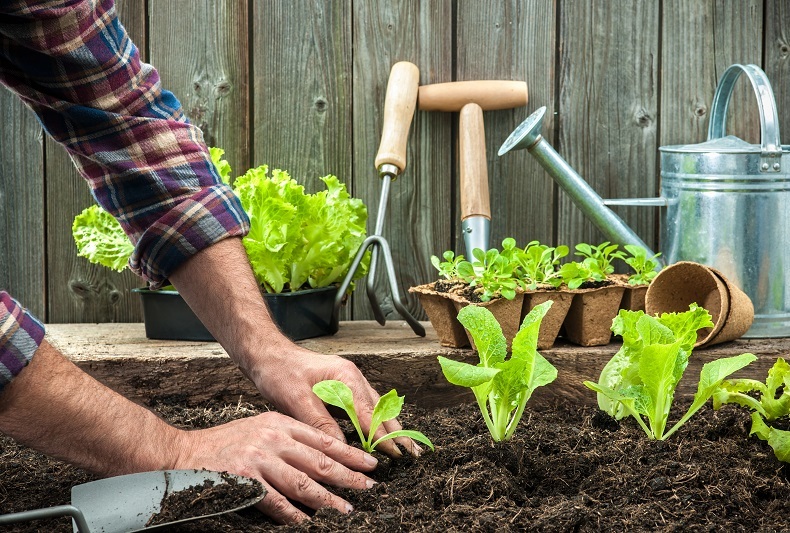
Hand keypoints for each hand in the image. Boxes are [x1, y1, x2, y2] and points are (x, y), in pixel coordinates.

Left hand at [167, 238, 419, 456]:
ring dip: (389, 427)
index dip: (383, 436)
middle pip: (380, 409)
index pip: (370, 414)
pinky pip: (365, 406)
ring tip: (404, 447)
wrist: (267, 354)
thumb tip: (340, 447)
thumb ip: (320, 423)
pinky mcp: (342, 388)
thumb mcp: (296, 399)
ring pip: (376, 408)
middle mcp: (352, 378)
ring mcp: (349, 382)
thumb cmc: (279, 372)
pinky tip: (380, 433)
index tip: (397, 454)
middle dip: (396, 432)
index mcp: (346, 378)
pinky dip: (375, 421)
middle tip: (412, 453)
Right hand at [174, 411, 377, 523]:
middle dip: (348, 476)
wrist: (185, 453)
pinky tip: (307, 522)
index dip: (349, 453)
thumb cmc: (227, 443)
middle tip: (369, 487)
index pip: (323, 439)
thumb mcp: (261, 428)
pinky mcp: (245, 481)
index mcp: (280, 423)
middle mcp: (273, 438)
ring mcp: (259, 460)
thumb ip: (289, 439)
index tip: (370, 464)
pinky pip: (276, 502)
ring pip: (303, 483)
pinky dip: (294, 514)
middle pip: (319, 460)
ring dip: (327, 499)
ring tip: (346, 509)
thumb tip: (323, 459)